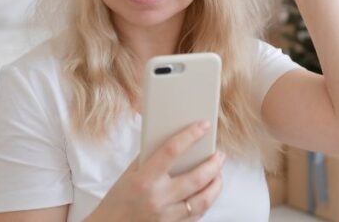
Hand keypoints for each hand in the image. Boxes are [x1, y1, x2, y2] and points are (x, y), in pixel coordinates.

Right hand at [90, 121, 224, 220]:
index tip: (204, 125)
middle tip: (220, 155)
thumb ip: (150, 158)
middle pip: (196, 178)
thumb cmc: (118, 199)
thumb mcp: (129, 174)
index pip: (172, 151)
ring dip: (216, 184)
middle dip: (213, 164)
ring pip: (202, 200)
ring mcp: (167, 216)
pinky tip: (209, 192)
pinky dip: (206, 201)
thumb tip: (174, 140)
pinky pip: (197, 215)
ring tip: (218, 173)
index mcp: (144, 180)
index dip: (190, 135)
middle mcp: (158, 198)